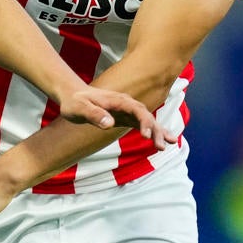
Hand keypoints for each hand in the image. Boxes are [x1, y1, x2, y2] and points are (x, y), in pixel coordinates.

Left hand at [54, 85, 169, 145]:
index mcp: (117, 100)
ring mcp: (128, 110)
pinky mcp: (126, 117)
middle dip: (155, 130)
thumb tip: (109, 124)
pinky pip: (143, 124)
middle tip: (160, 146)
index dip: (144, 122)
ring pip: (147, 120)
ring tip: (169, 143)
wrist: (73, 95)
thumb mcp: (79, 108)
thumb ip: (94, 114)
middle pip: (145, 116)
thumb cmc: (74, 102)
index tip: (146, 136)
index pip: (136, 110)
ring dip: (158, 132)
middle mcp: (126, 104)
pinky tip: (163, 140)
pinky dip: (154, 132)